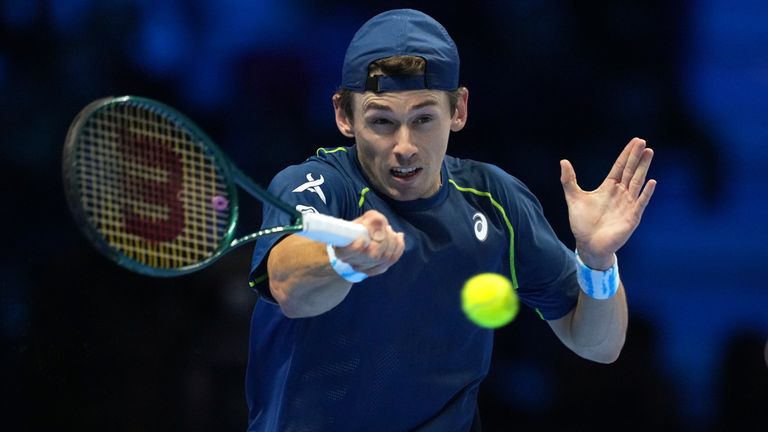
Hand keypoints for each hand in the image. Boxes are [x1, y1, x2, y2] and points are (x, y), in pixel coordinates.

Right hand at [333, 210, 404, 275]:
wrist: (357, 240)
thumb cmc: (359, 229)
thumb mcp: (363, 220)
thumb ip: (372, 221)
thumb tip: (383, 228)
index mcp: (342, 251)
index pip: (349, 253)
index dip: (357, 248)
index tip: (362, 239)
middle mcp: (353, 263)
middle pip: (373, 255)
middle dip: (384, 239)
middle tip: (386, 228)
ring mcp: (365, 269)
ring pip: (384, 258)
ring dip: (392, 241)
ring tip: (390, 231)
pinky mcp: (377, 269)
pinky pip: (392, 259)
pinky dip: (398, 246)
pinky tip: (398, 237)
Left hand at [560, 137, 656, 268]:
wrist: (588, 245)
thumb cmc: (582, 223)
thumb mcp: (573, 198)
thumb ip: (569, 181)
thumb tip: (563, 161)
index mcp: (609, 187)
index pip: (620, 167)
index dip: (626, 154)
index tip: (635, 141)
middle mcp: (621, 193)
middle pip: (630, 171)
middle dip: (636, 156)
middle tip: (643, 142)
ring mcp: (628, 204)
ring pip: (637, 182)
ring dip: (643, 168)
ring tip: (649, 153)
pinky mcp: (632, 217)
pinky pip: (640, 202)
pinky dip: (646, 193)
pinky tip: (651, 181)